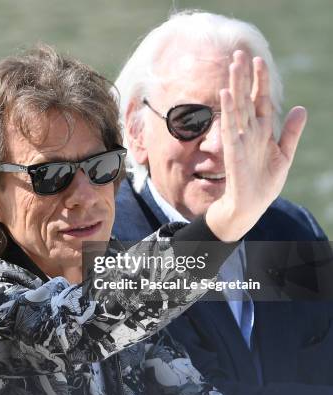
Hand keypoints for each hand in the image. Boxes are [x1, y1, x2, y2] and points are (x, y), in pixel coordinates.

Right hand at [206, 50, 306, 240]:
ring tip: (234, 65)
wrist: (251, 206)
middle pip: (246, 98)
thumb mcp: (285, 154)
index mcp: (261, 131)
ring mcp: (239, 139)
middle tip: (240, 54)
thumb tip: (301, 108)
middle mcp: (249, 131)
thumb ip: (291, 132)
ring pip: (237, 106)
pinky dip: (228, 110)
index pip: (260, 100)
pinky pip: (229, 126)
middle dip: (243, 76)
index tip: (259, 60)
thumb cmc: (264, 182)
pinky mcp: (233, 150)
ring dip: (235, 85)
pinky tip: (227, 93)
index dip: (260, 81)